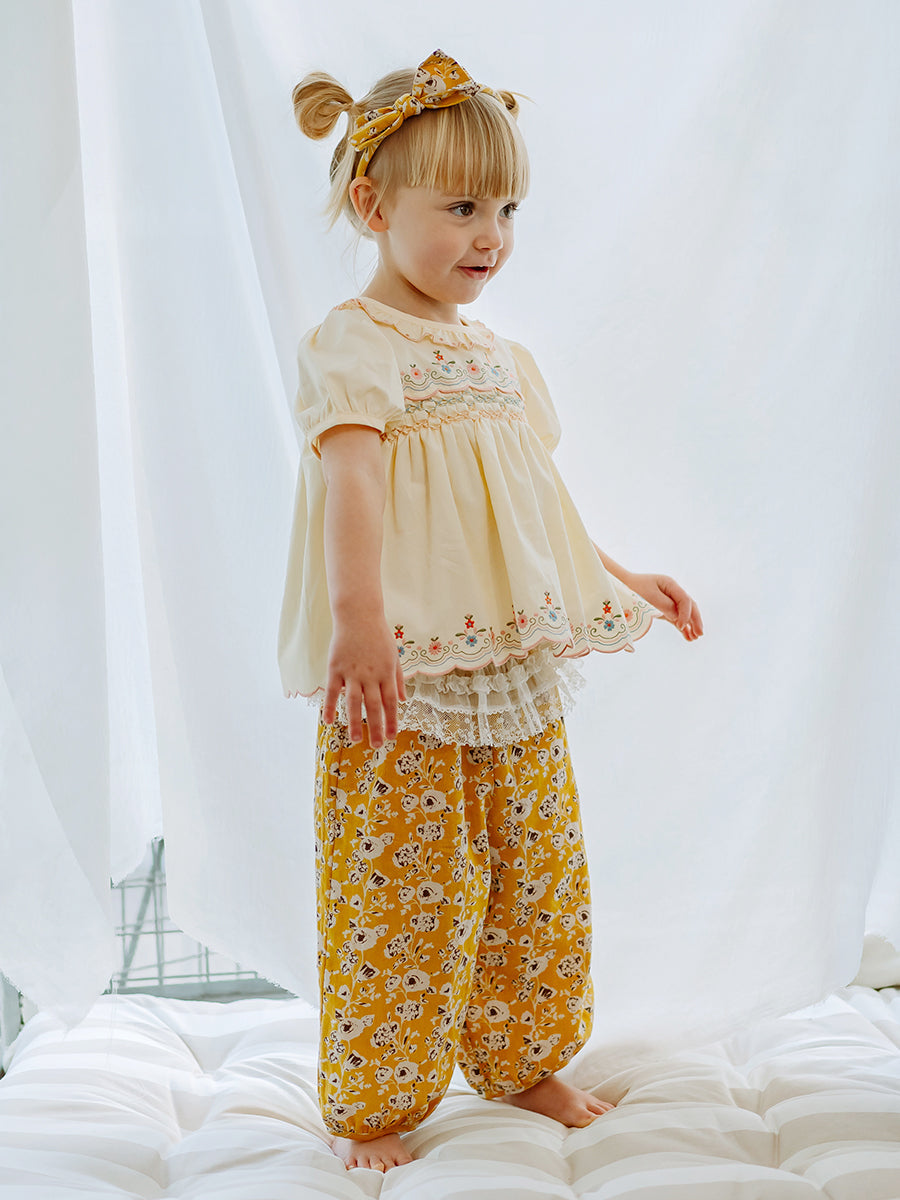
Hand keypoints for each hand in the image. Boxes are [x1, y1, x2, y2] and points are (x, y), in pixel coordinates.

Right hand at [323, 612, 406, 746]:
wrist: (358, 614)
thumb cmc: (378, 635)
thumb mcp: (394, 655)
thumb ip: (398, 679)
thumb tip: (403, 701)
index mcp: (386, 672)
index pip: (390, 702)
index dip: (391, 720)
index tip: (391, 737)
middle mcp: (370, 675)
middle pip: (374, 706)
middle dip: (376, 727)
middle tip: (376, 746)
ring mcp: (352, 672)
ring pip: (354, 702)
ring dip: (355, 722)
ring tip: (356, 740)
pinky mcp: (336, 667)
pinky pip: (333, 691)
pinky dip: (331, 707)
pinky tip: (329, 722)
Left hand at [626, 573, 703, 641]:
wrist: (621, 586)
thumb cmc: (633, 588)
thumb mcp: (649, 596)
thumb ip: (665, 606)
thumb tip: (677, 617)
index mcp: (670, 585)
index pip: (685, 600)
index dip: (685, 614)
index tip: (680, 626)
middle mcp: (673, 592)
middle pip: (689, 606)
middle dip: (695, 620)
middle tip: (699, 634)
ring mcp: (669, 600)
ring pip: (685, 614)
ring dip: (691, 625)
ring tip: (695, 638)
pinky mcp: (664, 609)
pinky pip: (676, 618)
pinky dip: (682, 627)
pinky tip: (688, 637)